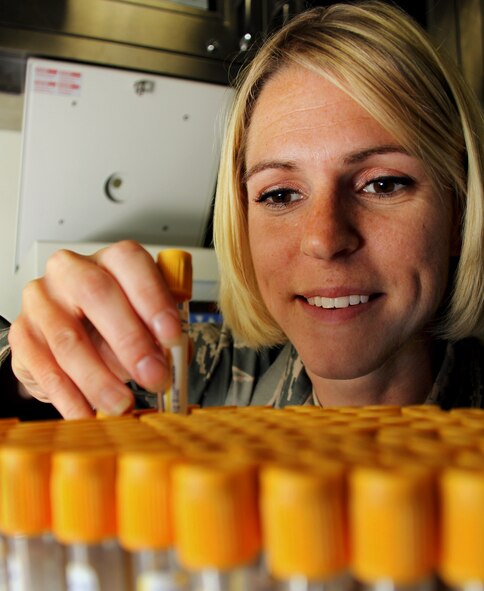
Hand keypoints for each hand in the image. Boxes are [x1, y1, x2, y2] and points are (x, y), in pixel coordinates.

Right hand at [8, 241, 181, 418]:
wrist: (67, 338)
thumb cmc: (113, 324)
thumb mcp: (146, 323)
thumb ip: (164, 336)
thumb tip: (176, 358)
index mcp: (110, 261)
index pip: (130, 263)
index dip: (153, 298)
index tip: (172, 336)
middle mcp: (71, 272)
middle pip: (97, 295)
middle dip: (130, 341)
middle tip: (153, 376)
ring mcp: (42, 301)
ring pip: (68, 339)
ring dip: (100, 379)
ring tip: (123, 405)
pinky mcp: (24, 335)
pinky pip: (45, 369)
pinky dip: (70, 397)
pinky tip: (88, 414)